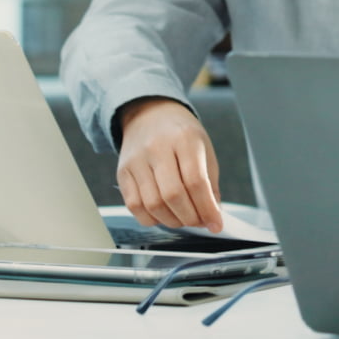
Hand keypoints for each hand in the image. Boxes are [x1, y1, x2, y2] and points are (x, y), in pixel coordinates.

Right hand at [115, 98, 222, 231]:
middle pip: (173, 195)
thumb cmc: (181, 134)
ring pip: (152, 204)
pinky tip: (163, 216)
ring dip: (172, 221)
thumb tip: (213, 215)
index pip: (196, 181)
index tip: (216, 224)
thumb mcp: (204, 149)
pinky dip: (151, 219)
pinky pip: (134, 205)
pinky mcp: (122, 173)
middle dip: (190, 217)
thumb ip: (210, 183)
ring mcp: (136, 161)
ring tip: (183, 219)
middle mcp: (158, 148)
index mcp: (185, 139)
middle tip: (199, 222)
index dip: (207, 208)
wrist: (150, 114)